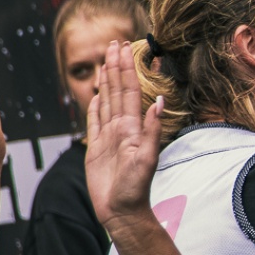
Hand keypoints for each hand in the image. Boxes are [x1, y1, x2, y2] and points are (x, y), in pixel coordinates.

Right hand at [85, 43, 163, 227]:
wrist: (122, 210)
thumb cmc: (136, 189)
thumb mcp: (148, 158)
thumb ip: (153, 130)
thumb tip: (159, 102)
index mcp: (133, 128)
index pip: (130, 91)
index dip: (128, 69)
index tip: (128, 48)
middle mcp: (122, 128)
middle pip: (118, 90)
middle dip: (117, 66)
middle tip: (116, 43)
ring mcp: (109, 136)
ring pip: (107, 101)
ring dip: (107, 80)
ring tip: (107, 60)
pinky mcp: (97, 146)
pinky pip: (95, 120)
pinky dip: (95, 104)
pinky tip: (97, 93)